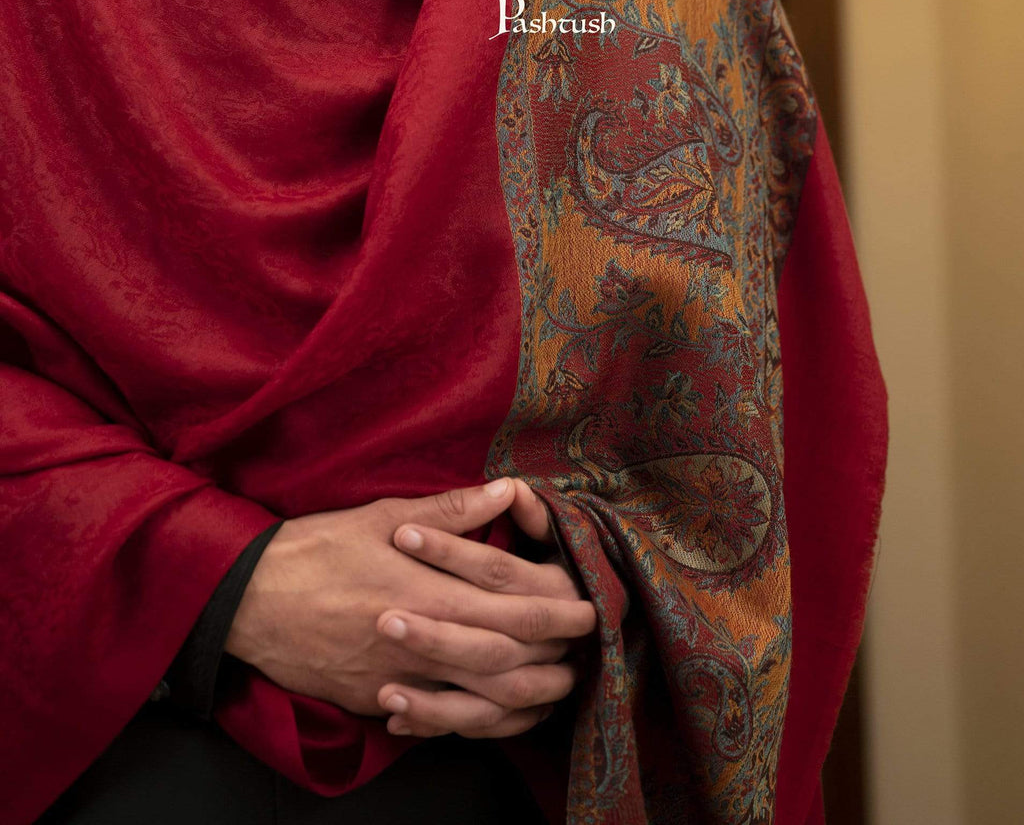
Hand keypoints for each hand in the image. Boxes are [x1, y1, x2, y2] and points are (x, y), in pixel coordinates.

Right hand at [225, 479, 596, 735]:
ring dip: (528, 694)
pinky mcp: (378, 699)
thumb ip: (451, 510)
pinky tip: (500, 713)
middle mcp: (420, 637)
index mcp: (427, 586)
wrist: (246, 600)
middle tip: (589, 642)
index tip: (588, 601)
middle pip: (507, 656)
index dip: (556, 606)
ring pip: (482, 699)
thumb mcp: (381, 513)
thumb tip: (507, 490)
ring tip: (559, 683)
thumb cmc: (315, 548)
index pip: (511, 605)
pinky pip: (440, 720)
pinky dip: (478, 720)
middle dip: (555, 650)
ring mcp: (399, 677)